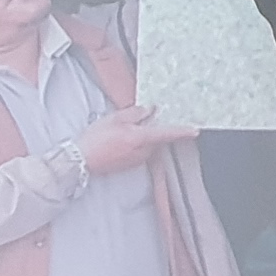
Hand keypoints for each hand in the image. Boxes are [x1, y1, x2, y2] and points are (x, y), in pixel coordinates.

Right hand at [76, 103, 198, 175]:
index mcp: (140, 138)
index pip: (166, 134)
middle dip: (152, 129)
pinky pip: (140, 152)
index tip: (195, 131)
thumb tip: (150, 110)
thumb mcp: (115, 118)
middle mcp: (142, 152)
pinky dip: (135, 144)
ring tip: (122, 130)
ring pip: (148, 145)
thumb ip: (136, 113)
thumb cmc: (95, 139)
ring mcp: (136, 160)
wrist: (80, 159)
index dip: (182, 132)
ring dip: (142, 137)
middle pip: (157, 139)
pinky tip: (120, 140)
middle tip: (136, 120)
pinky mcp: (130, 165)